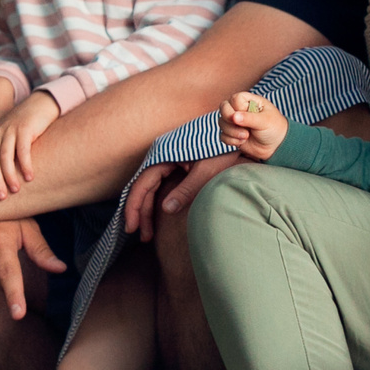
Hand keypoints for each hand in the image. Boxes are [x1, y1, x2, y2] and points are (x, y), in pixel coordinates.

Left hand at [0, 92, 58, 199]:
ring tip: (15, 190)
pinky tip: (30, 177)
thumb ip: (1, 153)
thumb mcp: (8, 137)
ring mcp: (11, 130)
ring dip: (10, 175)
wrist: (41, 105)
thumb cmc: (25, 127)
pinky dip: (25, 165)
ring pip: (5, 157)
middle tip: (0, 197)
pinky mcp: (26, 129)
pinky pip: (23, 150)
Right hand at [121, 153, 242, 237]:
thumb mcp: (206, 171)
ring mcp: (167, 160)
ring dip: (147, 209)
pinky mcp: (176, 164)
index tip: (131, 228)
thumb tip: (166, 210)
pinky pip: (159, 184)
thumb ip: (186, 189)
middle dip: (140, 213)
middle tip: (142, 237)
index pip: (141, 184)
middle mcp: (161, 156)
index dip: (134, 207)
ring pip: (150, 188)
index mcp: (163, 155)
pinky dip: (156, 201)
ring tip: (147, 233)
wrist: (237, 133)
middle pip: (144, 188)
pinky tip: (156, 216)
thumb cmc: (223, 149)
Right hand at [218, 90, 288, 159]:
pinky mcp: (232, 134)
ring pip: (222, 123)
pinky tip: (242, 142)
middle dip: (229, 120)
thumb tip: (234, 117)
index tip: (249, 117)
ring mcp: (235, 122)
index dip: (238, 108)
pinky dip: (231, 140)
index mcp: (248, 101)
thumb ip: (249, 118)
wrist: (276, 145)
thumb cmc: (274, 128)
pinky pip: (223, 136)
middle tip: (242, 128)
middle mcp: (239, 109)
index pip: (234, 99)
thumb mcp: (265, 121)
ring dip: (232, 132)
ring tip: (246, 136)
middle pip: (223, 108)